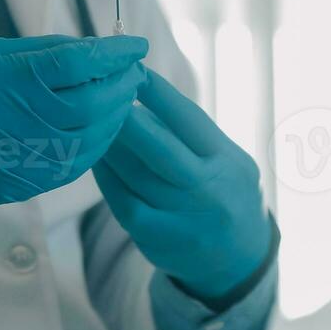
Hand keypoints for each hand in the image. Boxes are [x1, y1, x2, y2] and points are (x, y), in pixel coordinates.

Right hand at [0, 35, 147, 204]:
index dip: (113, 54)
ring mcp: (17, 158)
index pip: (76, 64)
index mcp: (3, 79)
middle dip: (121, 87)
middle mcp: (12, 120)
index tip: (136, 45)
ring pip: (89, 139)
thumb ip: (46, 54)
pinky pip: (74, 166)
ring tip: (124, 99)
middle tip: (136, 73)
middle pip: (91, 104)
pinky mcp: (20, 184)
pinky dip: (96, 146)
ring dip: (115, 118)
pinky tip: (103, 129)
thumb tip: (99, 52)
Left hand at [94, 70, 268, 302]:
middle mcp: (209, 191)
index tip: (133, 69)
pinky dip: (106, 179)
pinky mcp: (159, 242)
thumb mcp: (227, 159)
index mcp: (228, 163)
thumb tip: (140, 95)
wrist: (239, 260)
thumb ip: (191, 134)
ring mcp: (184, 220)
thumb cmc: (225, 192)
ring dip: (110, 146)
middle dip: (127, 118)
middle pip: (160, 150)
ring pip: (136, 176)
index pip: (190, 121)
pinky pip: (124, 204)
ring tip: (90, 121)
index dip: (160, 94)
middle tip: (100, 93)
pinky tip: (95, 159)